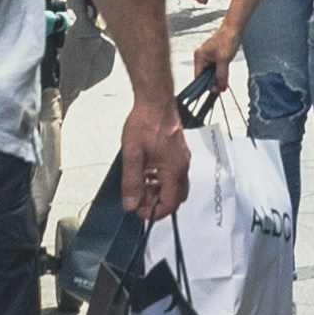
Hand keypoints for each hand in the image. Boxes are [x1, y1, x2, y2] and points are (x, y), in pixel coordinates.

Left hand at [118, 101, 191, 221]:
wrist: (155, 101)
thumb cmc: (146, 122)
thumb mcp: (133, 155)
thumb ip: (132, 182)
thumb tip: (131, 204)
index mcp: (174, 170)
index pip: (170, 204)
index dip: (154, 213)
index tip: (138, 211)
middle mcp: (182, 166)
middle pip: (175, 198)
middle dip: (156, 203)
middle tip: (138, 198)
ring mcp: (182, 159)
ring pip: (174, 186)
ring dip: (157, 190)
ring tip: (139, 183)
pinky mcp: (178, 153)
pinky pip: (173, 174)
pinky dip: (160, 179)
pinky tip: (146, 172)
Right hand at [188, 19, 234, 89]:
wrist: (235, 28)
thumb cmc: (227, 39)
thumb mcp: (224, 60)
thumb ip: (221, 75)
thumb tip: (221, 88)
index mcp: (199, 57)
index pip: (198, 77)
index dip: (206, 85)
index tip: (214, 91)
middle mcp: (202, 57)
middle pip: (205, 76)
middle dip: (213, 82)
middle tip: (222, 87)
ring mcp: (209, 57)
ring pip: (212, 73)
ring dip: (218, 77)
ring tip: (225, 80)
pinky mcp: (216, 56)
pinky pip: (216, 68)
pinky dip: (221, 72)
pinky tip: (226, 74)